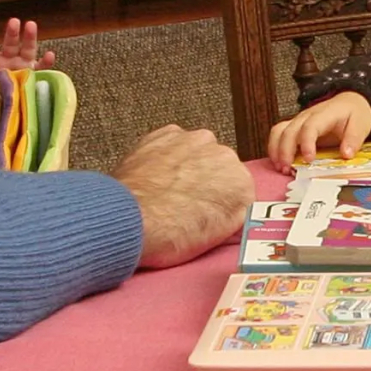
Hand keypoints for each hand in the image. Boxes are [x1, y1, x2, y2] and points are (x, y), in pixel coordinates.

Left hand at [0, 17, 52, 72]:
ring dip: (29, 37)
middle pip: (11, 44)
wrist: (13, 106)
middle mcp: (10, 61)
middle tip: (13, 21)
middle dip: (12, 33)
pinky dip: (46, 61)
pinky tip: (50, 55)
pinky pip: (42, 67)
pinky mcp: (36, 74)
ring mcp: (24, 66)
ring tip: (31, 25)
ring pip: (28, 49)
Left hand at [113, 124, 250, 267]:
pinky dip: (164, 157)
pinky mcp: (165, 134)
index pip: (238, 191)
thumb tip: (234, 209)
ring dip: (185, 167)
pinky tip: (153, 178)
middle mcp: (222, 153)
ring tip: (165, 193)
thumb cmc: (168, 234)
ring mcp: (192, 140)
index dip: (221, 203)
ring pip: (195, 153)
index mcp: (241, 182)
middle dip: (204, 181)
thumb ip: (234, 214)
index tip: (207, 212)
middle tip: (183, 204)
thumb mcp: (216, 237)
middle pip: (218, 167)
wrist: (128, 219)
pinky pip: (171, 145)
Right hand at [269, 91, 370, 167]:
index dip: (306, 143)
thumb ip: (354, 139)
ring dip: (276, 150)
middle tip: (288, 169)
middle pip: (289, 130)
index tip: (308, 159)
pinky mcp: (295, 127)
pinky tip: (279, 163)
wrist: (350, 102)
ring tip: (281, 168)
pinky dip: (275, 148)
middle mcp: (307, 116)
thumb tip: (346, 154)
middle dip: (285, 151)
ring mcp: (299, 121)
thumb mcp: (361, 124)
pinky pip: (278, 134)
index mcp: (324, 114)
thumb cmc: (354, 114)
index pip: (310, 127)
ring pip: (279, 131)